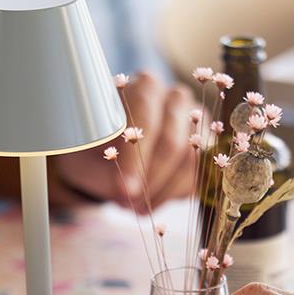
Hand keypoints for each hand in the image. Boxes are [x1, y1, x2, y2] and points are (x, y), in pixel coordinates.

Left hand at [53, 71, 195, 210]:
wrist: (111, 153)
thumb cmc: (96, 150)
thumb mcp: (87, 158)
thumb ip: (104, 171)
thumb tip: (127, 191)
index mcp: (144, 88)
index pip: (146, 116)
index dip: (136, 157)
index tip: (124, 189)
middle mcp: (176, 100)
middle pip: (173, 143)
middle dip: (150, 180)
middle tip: (128, 202)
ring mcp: (196, 124)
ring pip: (189, 163)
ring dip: (161, 192)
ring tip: (137, 206)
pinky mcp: (206, 149)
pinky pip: (198, 177)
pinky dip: (174, 195)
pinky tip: (152, 199)